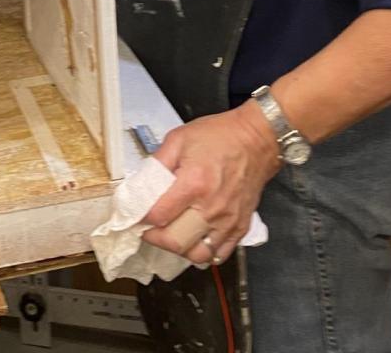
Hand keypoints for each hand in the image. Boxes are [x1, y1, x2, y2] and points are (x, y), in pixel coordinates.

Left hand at [140, 102, 281, 264]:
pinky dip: (203, 252)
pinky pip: (219, 254)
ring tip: (171, 234)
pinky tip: (193, 239)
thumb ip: (158, 163)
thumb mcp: (179, 139)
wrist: (255, 140)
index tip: (135, 215)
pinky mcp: (240, 227)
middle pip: (176, 241)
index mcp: (193, 183)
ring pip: (197, 254)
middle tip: (148, 229)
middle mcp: (211, 208)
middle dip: (155, 238)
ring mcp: (228, 221)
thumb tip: (142, 184)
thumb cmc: (217, 136)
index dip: (141, 218)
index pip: (159, 215)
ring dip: (179, 248)